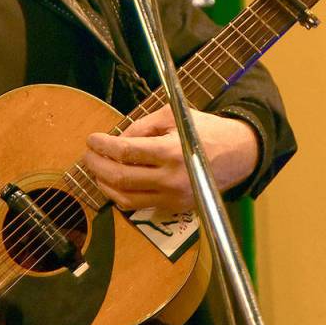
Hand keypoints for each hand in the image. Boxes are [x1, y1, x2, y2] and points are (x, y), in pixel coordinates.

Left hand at [84, 106, 259, 212]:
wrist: (238, 154)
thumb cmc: (205, 130)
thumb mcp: (173, 116)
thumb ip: (142, 126)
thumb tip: (117, 139)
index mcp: (170, 151)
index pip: (125, 151)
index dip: (103, 145)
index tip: (92, 139)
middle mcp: (170, 178)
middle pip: (121, 177)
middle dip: (96, 165)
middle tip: (87, 154)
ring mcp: (173, 197)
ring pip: (126, 198)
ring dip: (104, 184)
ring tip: (96, 169)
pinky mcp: (175, 208)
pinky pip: (139, 206)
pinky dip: (120, 196)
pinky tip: (113, 183)